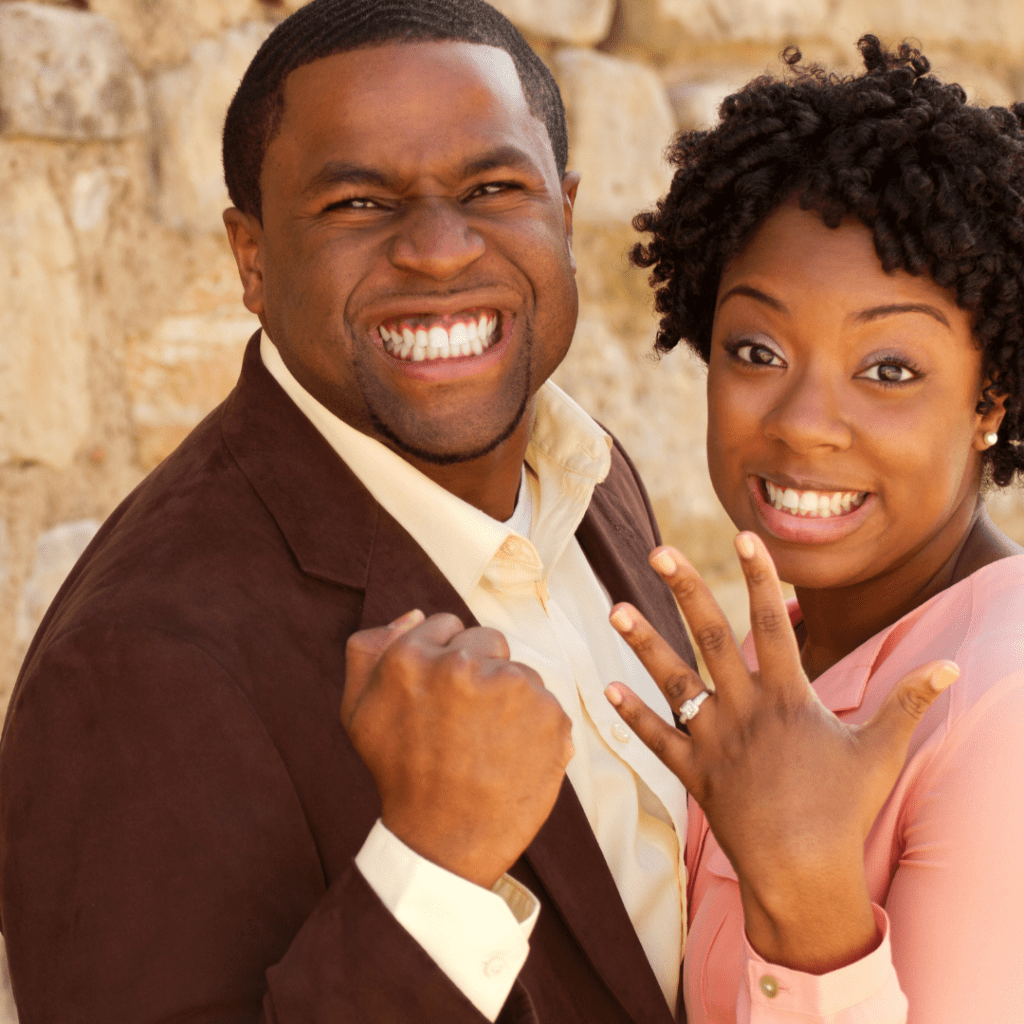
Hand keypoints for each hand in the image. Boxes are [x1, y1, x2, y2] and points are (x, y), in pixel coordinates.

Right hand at [341, 610, 573, 888]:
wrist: (443, 842)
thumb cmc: (400, 775)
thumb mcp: (358, 710)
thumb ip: (370, 649)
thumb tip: (416, 614)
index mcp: (412, 657)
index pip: (447, 626)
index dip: (445, 661)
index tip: (443, 698)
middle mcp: (462, 664)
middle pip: (488, 641)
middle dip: (482, 672)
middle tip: (466, 723)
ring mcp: (510, 687)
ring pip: (519, 673)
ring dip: (510, 700)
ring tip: (488, 745)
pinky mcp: (549, 713)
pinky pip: (546, 703)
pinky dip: (535, 727)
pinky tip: (512, 756)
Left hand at [605, 534, 958, 973]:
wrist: (804, 873)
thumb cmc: (844, 809)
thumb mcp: (880, 750)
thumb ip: (908, 702)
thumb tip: (952, 668)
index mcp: (787, 696)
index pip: (770, 622)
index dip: (759, 576)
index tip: (743, 536)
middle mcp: (744, 708)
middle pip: (710, 636)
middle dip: (686, 590)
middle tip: (660, 552)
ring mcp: (714, 739)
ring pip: (672, 681)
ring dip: (643, 643)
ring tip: (614, 607)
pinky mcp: (694, 773)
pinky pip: (658, 739)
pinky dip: (633, 716)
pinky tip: (607, 690)